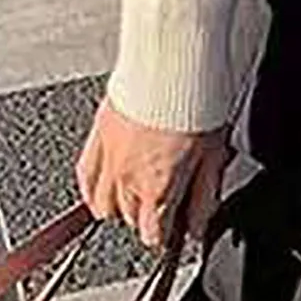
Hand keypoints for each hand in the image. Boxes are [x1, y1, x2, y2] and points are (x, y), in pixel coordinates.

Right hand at [76, 97, 232, 250]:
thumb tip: (196, 228)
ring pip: (103, 203)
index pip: (153, 236)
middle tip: (164, 202)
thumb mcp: (214, 155)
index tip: (174, 228)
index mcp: (157, 189)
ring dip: (120, 205)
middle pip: (131, 219)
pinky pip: (85, 175)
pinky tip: (103, 189)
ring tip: (138, 195)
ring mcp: (108, 158)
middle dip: (148, 216)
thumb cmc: (196, 102)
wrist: (172, 64)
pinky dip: (93, 188)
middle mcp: (127, 179)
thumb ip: (203, 198)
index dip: (167, 235)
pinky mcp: (97, 134)